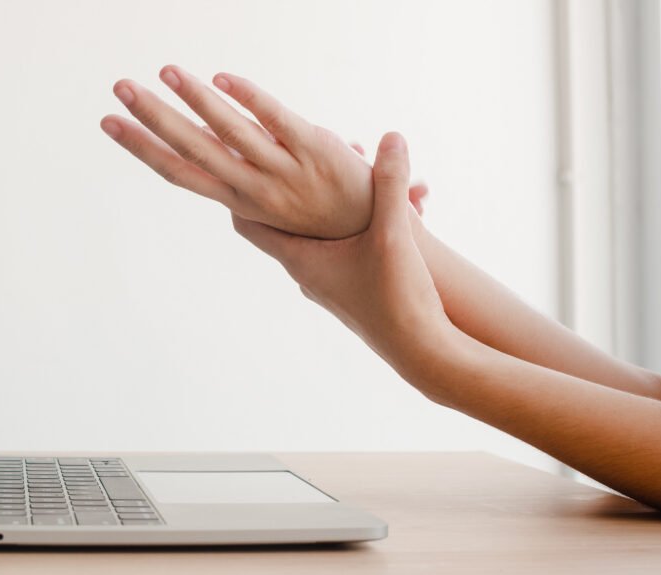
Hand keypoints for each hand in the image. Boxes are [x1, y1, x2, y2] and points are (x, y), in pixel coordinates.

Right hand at [101, 65, 375, 238]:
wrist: (377, 235)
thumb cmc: (324, 224)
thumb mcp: (277, 214)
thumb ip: (247, 195)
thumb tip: (222, 183)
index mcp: (240, 202)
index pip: (180, 172)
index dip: (143, 148)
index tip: (110, 124)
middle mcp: (254, 188)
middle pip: (191, 149)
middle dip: (152, 117)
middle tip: (119, 87)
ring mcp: (284, 169)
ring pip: (229, 131)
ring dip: (194, 98)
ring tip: (165, 71)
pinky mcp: (315, 148)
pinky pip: (276, 118)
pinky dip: (248, 97)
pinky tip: (222, 77)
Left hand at [233, 133, 449, 368]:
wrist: (422, 352)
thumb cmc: (398, 297)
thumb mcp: (394, 233)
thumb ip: (390, 183)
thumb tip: (391, 136)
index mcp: (300, 258)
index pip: (246, 221)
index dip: (238, 190)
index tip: (239, 162)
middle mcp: (305, 272)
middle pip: (283, 221)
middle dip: (295, 184)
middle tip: (303, 155)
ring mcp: (327, 284)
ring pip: (318, 233)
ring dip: (331, 203)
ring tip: (360, 172)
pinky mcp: (350, 290)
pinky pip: (341, 248)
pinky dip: (353, 225)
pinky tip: (386, 211)